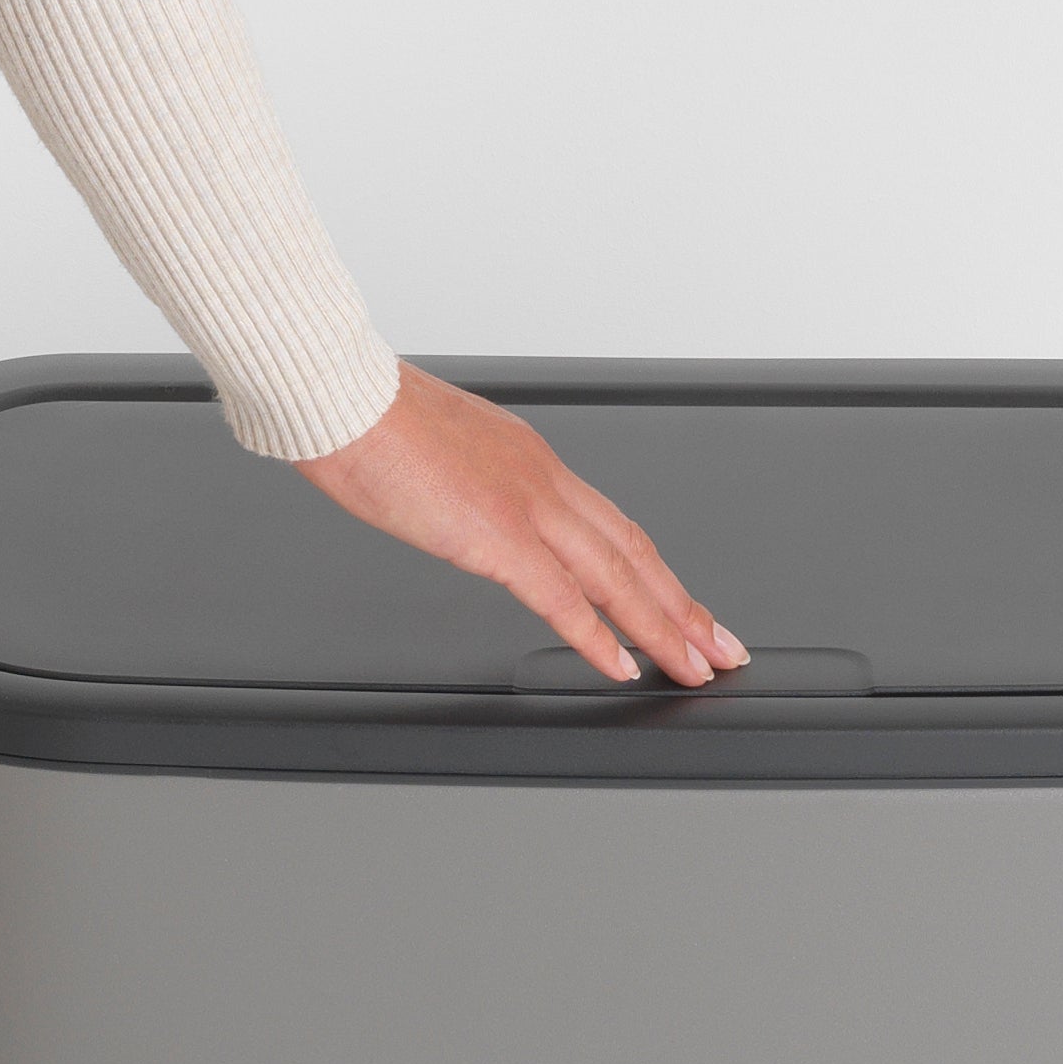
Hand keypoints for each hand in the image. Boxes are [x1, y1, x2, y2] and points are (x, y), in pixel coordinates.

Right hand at [294, 363, 748, 685]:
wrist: (341, 397)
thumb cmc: (369, 420)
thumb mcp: (439, 450)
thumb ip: (467, 483)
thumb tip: (466, 506)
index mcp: (531, 458)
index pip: (611, 523)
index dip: (653, 567)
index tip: (680, 598)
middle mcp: (545, 479)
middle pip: (635, 551)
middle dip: (683, 604)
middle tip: (720, 645)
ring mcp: (527, 508)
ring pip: (619, 576)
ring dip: (663, 626)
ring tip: (695, 665)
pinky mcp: (498, 537)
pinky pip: (563, 598)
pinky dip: (599, 637)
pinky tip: (624, 666)